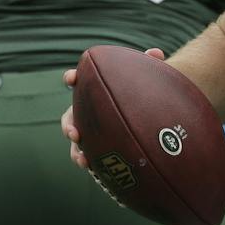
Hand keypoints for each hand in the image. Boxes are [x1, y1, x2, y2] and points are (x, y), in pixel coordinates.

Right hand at [61, 47, 164, 169]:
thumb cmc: (143, 91)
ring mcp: (92, 130)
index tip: (72, 78)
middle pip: (70, 117)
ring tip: (83, 159)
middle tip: (74, 132)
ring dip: (76, 151)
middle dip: (68, 125)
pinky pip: (91, 157)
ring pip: (77, 142)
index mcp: (95, 91)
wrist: (148, 112)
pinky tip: (97, 171)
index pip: (79, 82)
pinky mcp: (99, 147)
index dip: (73, 78)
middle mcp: (88, 111)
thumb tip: (156, 53)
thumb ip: (149, 65)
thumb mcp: (146, 78)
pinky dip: (90, 163)